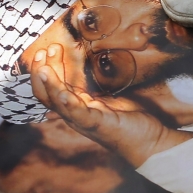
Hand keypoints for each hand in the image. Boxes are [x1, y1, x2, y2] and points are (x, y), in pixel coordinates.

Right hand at [31, 44, 192, 166]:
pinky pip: (78, 114)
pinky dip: (68, 104)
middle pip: (46, 94)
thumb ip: (96, 87)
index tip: (47, 50)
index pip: (50, 88)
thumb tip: (90, 67)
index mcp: (76, 107)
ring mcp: (84, 121)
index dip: (44, 69)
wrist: (150, 143)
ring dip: (49, 84)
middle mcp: (75, 115)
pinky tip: (62, 93)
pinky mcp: (98, 125)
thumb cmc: (131, 121)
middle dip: (41, 71)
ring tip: (45, 68)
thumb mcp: (109, 99)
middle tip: (43, 51)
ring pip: (57, 103)